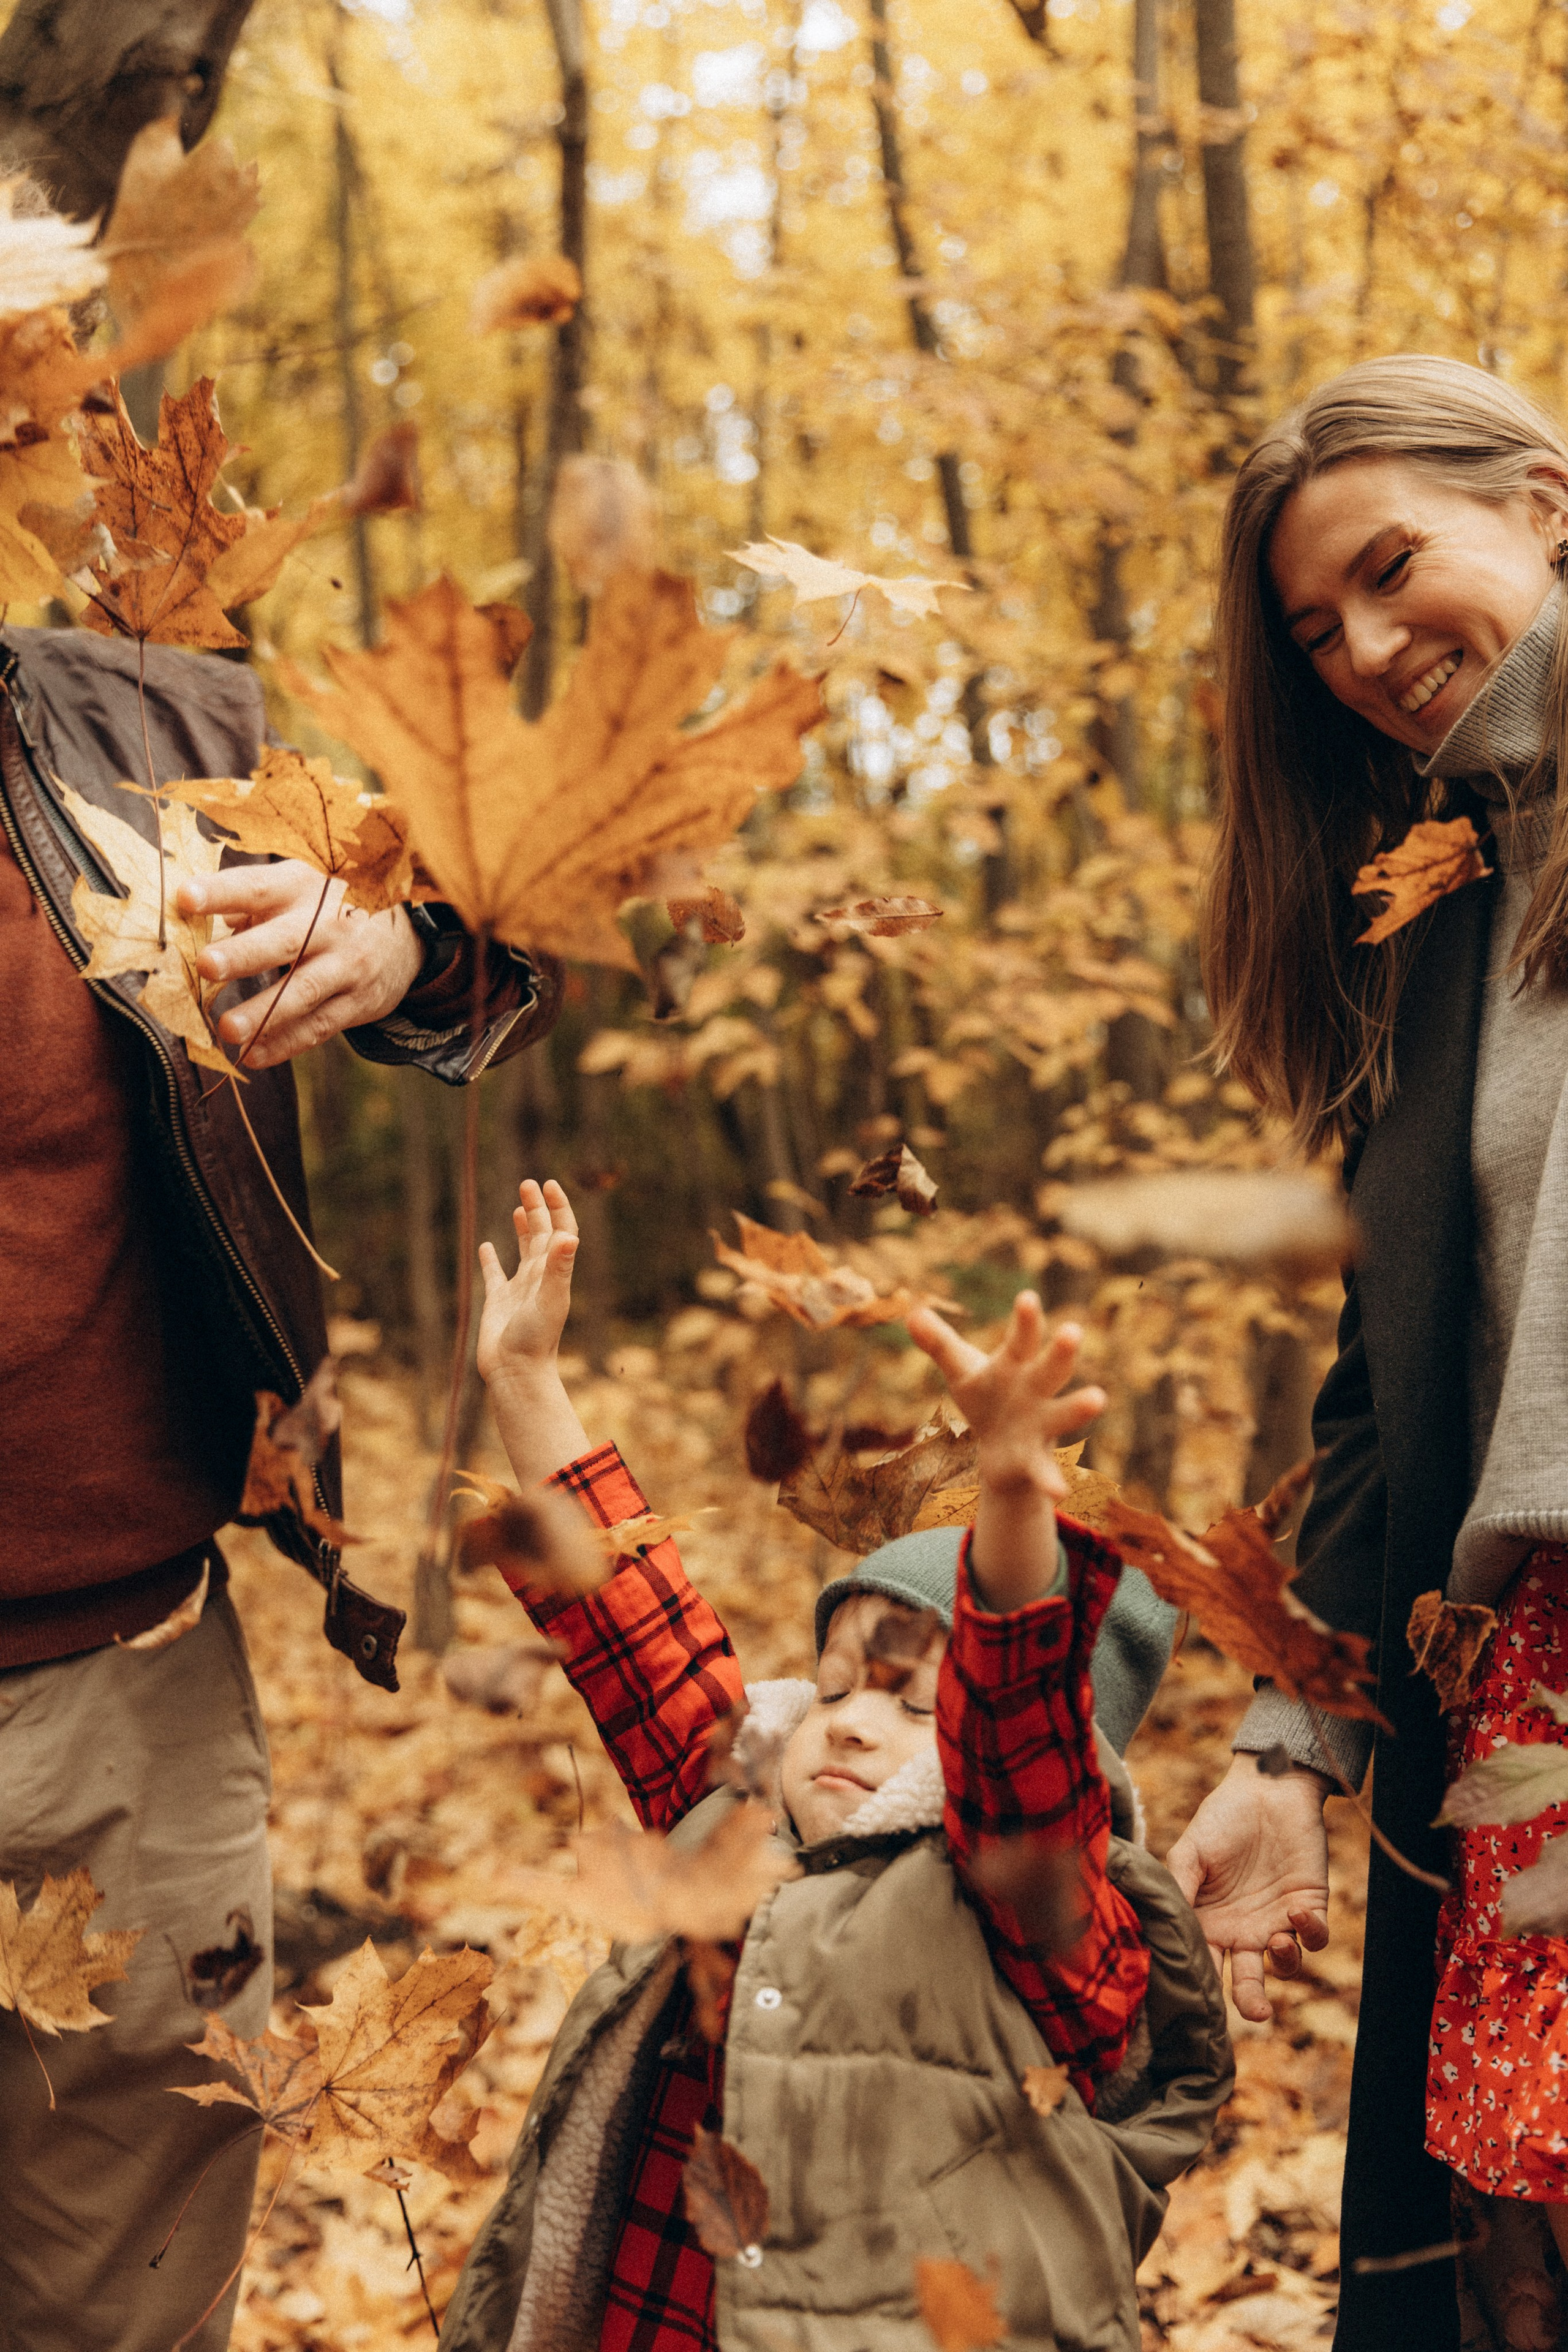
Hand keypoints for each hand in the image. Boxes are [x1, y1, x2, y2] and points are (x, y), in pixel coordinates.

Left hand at [179, 862, 422, 1067]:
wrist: (404, 936)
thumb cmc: (326, 910)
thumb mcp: (296, 891)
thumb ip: (248, 904)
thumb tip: (195, 919)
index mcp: (302, 889)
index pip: (258, 886)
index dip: (222, 892)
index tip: (185, 898)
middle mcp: (328, 924)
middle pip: (284, 940)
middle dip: (245, 953)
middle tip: (207, 965)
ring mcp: (347, 965)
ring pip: (304, 990)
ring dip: (264, 1013)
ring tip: (227, 1029)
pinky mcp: (358, 1002)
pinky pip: (319, 1026)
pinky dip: (286, 1044)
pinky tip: (254, 1056)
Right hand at [478, 1179, 579, 1388]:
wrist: (517, 1372)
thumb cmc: (536, 1339)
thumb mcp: (550, 1300)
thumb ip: (559, 1267)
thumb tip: (569, 1235)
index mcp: (553, 1272)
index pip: (560, 1231)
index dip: (558, 1207)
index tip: (549, 1184)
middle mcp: (538, 1277)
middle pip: (541, 1234)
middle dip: (537, 1208)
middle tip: (528, 1184)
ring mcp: (519, 1289)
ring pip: (522, 1250)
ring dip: (522, 1228)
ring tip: (519, 1207)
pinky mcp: (498, 1302)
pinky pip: (495, 1274)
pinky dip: (491, 1259)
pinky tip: (486, 1246)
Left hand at [908, 1293, 1104, 1608]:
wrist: (1001, 1451)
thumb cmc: (987, 1397)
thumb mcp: (961, 1371)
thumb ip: (939, 1343)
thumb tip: (911, 1313)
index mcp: (1018, 1364)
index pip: (1022, 1338)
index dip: (1025, 1319)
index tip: (1026, 1297)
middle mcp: (1036, 1390)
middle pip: (1051, 1367)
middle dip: (1061, 1351)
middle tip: (1072, 1331)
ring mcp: (1041, 1424)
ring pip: (1063, 1413)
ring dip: (1078, 1407)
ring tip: (1098, 1398)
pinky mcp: (1034, 1459)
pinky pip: (1045, 1470)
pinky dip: (1051, 1481)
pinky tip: (1060, 1494)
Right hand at [1165, 1753, 1332, 2021]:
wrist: (1266, 1789)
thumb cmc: (1221, 1819)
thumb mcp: (1190, 1852)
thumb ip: (1179, 1889)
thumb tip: (1165, 1931)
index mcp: (1210, 1923)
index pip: (1205, 1966)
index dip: (1203, 1986)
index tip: (1202, 1997)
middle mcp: (1243, 1931)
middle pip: (1248, 1982)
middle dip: (1252, 2003)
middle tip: (1258, 2014)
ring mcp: (1277, 1922)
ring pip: (1286, 1966)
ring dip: (1285, 1963)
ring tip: (1278, 1941)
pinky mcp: (1309, 1908)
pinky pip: (1315, 1937)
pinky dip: (1310, 1933)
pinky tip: (1296, 1914)